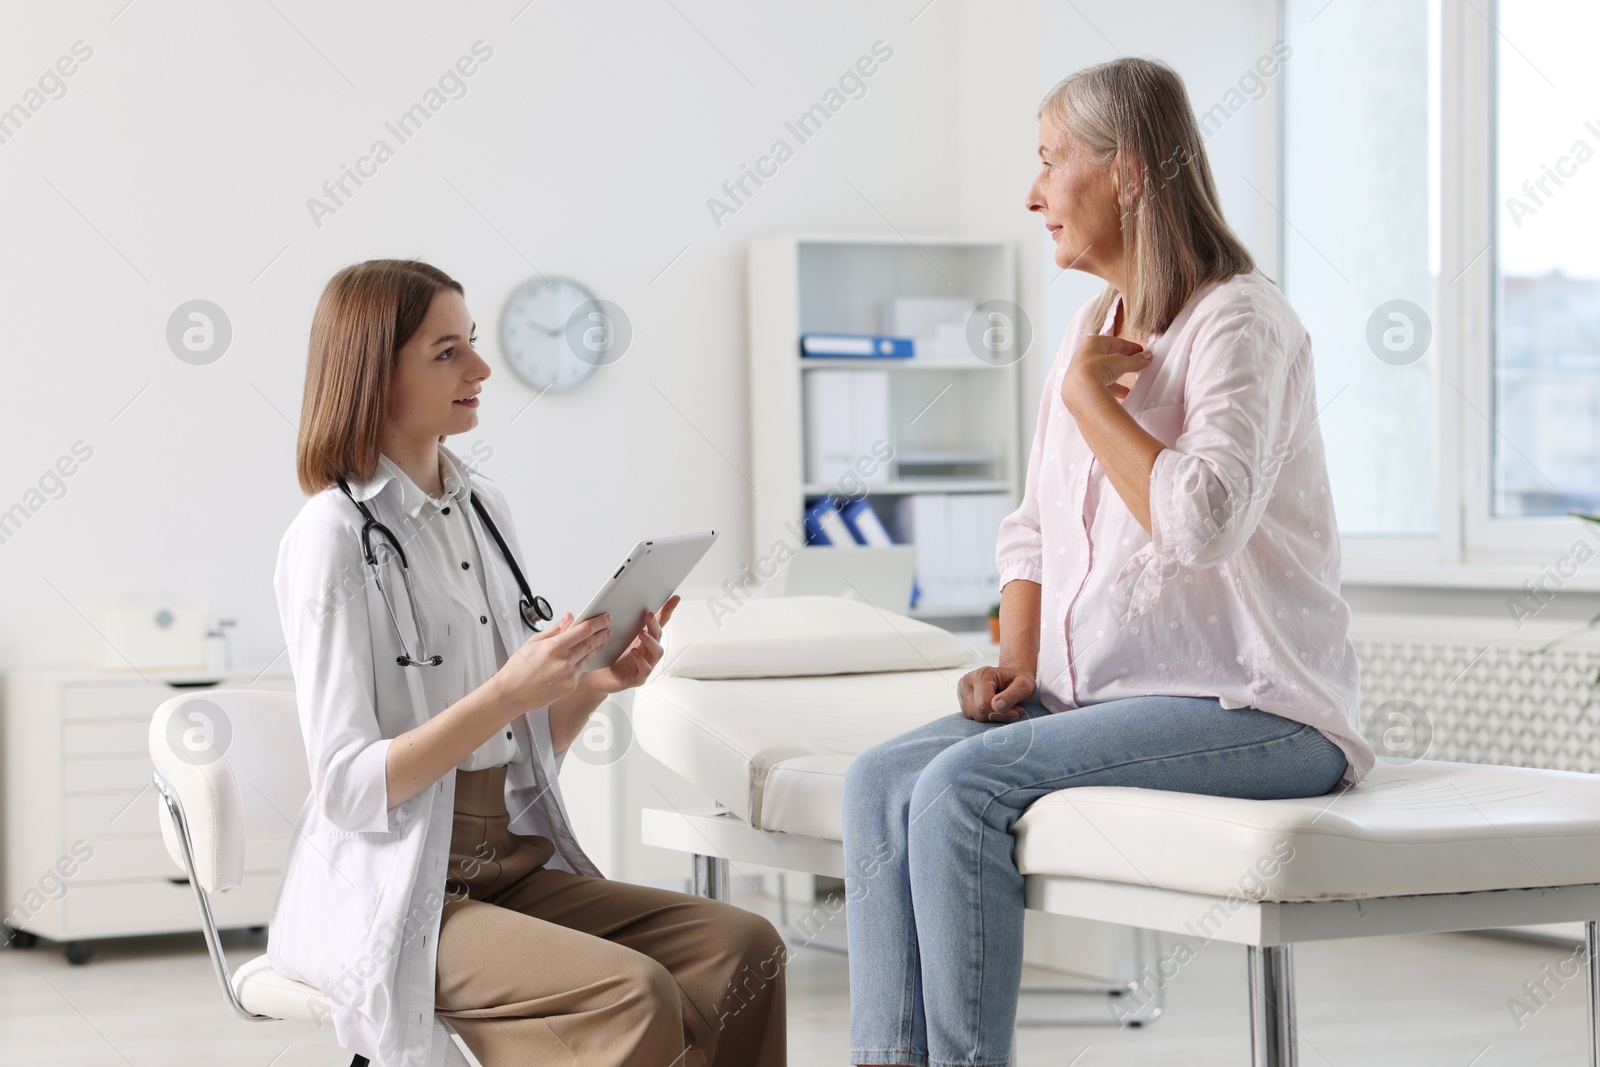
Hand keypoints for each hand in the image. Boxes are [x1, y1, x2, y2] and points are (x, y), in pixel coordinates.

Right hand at [490, 612, 610, 714]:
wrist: (512, 694)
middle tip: (607, 628)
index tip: (604, 617)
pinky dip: (584, 661)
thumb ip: (555, 629)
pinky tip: (586, 656)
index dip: (597, 622)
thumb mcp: (533, 642)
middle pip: (590, 643)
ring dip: (596, 647)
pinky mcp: (571, 686)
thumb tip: (569, 618)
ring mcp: (569, 676)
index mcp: (554, 648)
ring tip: (601, 640)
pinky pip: (581, 670)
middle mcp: (564, 662)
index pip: (583, 630)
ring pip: (588, 657)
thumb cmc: (518, 669)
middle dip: (601, 634)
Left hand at [584, 595, 679, 695]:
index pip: (659, 622)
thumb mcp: (616, 636)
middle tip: (648, 616)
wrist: (598, 677)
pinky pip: (645, 669)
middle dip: (655, 625)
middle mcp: (648, 651)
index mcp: (645, 639)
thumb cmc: (609, 657)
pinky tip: (634, 653)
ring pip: (657, 652)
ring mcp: (646, 664)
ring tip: (642, 634)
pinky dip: (641, 660)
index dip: (668, 610)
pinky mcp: (639, 678)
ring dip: (651, 642)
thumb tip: (621, 602)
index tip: (674, 598)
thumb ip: (623, 622)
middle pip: (658, 635)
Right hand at [957, 665, 1036, 722]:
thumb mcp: (1024, 685)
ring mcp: (962, 692)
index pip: (984, 703)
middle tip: (1013, 709)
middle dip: (998, 715)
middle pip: (979, 711)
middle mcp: (967, 681)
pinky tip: (994, 708)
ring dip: (993, 716)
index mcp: (982, 674)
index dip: (1002, 712)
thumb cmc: (1018, 681)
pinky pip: (974, 717)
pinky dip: (986, 716)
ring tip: (1003, 706)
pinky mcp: (962, 701)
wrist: (1011, 678)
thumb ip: (1012, 695)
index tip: (1017, 710)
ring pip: (976, 716)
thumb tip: (997, 706)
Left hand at [1061, 334, 1151, 405]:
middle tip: (1135, 364)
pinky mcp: (1080, 387)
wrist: (1080, 391)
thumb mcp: (1120, 362)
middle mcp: (1083, 356)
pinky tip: (1121, 394)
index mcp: (1091, 343)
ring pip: (1102, 373)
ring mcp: (1080, 372)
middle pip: (1107, 357)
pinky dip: (1110, 389)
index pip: (1114, 342)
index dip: (1129, 347)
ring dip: (1116, 377)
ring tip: (1129, 383)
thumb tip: (1145, 357)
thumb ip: (1135, 360)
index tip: (1140, 351)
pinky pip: (1098, 386)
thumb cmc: (1095, 369)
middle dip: (1122, 362)